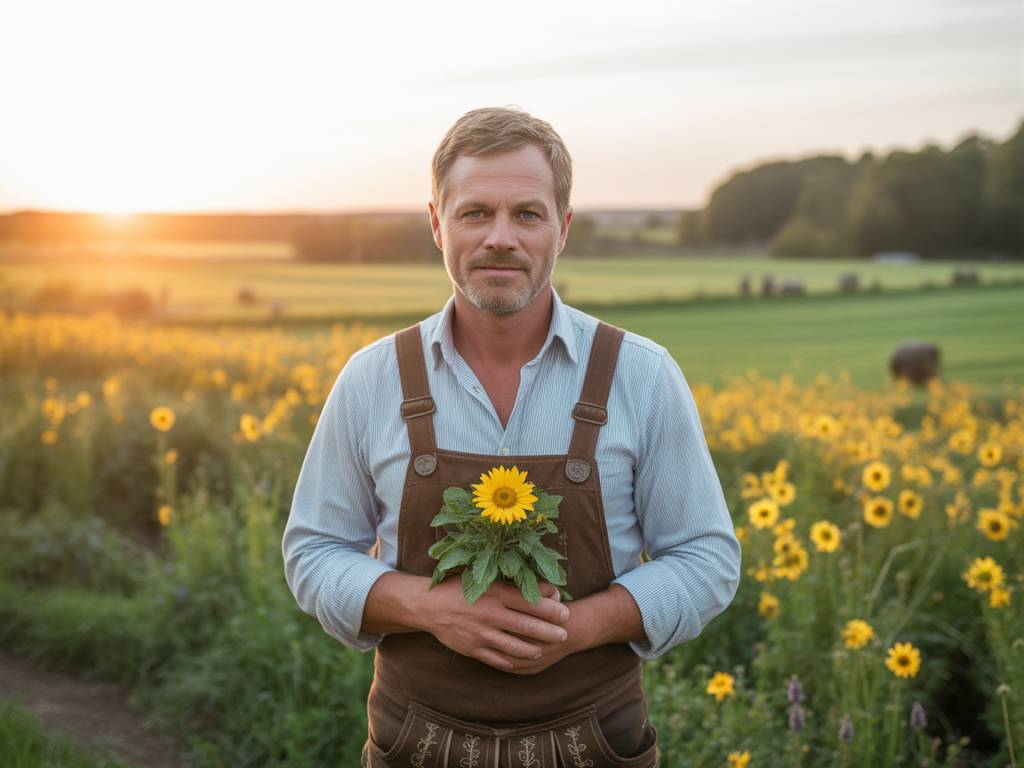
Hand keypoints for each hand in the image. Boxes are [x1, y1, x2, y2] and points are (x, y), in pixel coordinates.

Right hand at [422, 577, 569, 671]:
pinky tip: (522, 660)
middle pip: (527, 626)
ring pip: (515, 647)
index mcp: (495, 594)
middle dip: (550, 632)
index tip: (565, 612)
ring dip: (533, 650)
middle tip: (564, 635)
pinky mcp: (473, 649)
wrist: (428, 606)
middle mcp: (490, 614)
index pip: (530, 602)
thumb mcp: (485, 579)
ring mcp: (481, 634)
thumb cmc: (459, 586)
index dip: (551, 609)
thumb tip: (543, 588)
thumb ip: (512, 584)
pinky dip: (511, 661)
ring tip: (544, 649)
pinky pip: (497, 659)